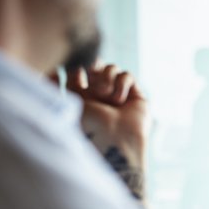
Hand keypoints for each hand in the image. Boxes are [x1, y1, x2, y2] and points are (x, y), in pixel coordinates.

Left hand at [66, 63, 148, 200]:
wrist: (114, 140)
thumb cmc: (90, 126)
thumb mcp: (72, 101)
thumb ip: (71, 83)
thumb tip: (78, 70)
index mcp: (83, 100)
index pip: (79, 75)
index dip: (78, 72)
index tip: (79, 76)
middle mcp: (102, 98)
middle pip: (97, 68)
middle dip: (95, 71)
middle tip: (96, 88)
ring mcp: (120, 97)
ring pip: (113, 68)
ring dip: (107, 77)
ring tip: (106, 94)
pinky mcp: (136, 98)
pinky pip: (127, 76)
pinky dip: (121, 83)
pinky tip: (119, 100)